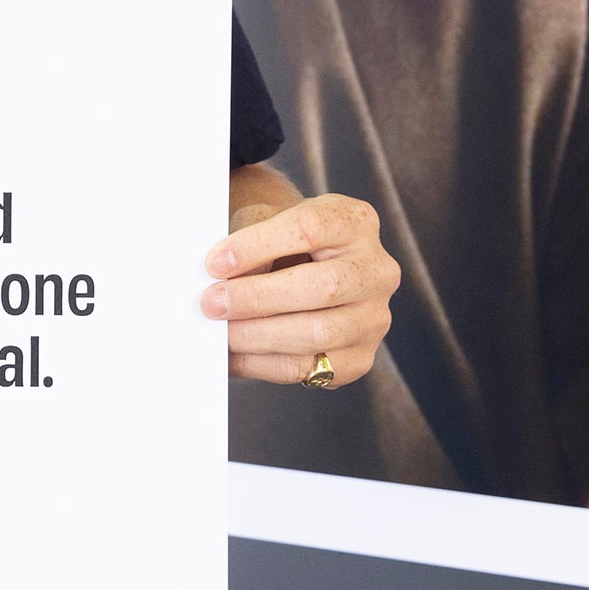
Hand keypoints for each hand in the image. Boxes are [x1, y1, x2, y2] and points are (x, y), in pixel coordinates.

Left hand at [202, 190, 397, 386]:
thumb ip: (249, 244)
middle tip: (212, 303)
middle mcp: (376, 270)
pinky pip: (309, 367)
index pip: (310, 228)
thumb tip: (221, 283)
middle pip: (323, 287)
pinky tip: (235, 354)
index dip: (258, 246)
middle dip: (258, 298)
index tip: (215, 263)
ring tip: (221, 331)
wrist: (305, 267)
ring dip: (258, 335)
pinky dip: (263, 363)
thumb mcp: (266, 222)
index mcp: (355, 222)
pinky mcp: (359, 357)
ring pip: (319, 333)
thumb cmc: (279, 241)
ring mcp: (374, 317)